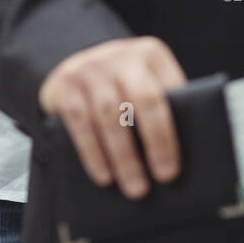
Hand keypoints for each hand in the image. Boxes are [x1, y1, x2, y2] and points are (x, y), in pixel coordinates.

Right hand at [38, 36, 187, 198]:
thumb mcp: (146, 81)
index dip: (169, 133)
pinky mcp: (65, 86)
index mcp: (150, 55)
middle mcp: (120, 57)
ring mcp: (90, 69)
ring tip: (134, 187)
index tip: (172, 170)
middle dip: (154, 143)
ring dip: (122, 156)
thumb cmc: (121, 86)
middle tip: (161, 179)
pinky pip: (79, 122)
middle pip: (141, 101)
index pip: (165, 95)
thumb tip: (179, 154)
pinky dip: (92, 152)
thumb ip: (164, 105)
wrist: (73, 63)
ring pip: (108, 116)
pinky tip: (103, 175)